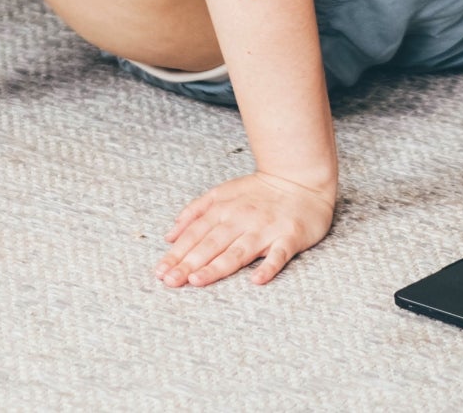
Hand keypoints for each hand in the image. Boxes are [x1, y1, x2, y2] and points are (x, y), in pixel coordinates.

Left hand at [155, 170, 336, 286]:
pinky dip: (268, 267)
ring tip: (197, 280)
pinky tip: (256, 280)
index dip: (177, 253)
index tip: (160, 272)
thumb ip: (195, 211)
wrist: (301, 180)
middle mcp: (241, 220)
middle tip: (170, 281)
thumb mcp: (222, 193)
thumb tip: (170, 235)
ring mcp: (265, 230)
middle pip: (211, 244)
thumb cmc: (260, 191)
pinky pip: (279, 255)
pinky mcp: (289, 237)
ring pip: (238, 251)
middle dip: (188, 263)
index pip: (195, 234)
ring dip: (217, 266)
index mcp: (223, 209)